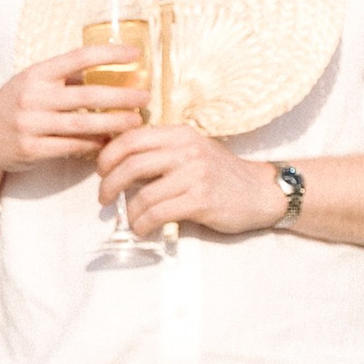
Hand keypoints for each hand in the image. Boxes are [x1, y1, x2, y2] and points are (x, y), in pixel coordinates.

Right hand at [0, 43, 145, 181]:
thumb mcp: (35, 83)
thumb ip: (68, 79)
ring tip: (136, 121)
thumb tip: (114, 72)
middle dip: (121, 96)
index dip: (109, 54)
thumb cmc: (16, 104)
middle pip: (87, 95)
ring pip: (83, 124)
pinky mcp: (31, 148)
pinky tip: (110, 141)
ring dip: (114, 123)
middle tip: (145, 97)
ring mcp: (31, 123)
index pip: (78, 57)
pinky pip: (71, 146)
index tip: (136, 54)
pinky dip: (94, 144)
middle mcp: (34, 96)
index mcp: (38, 74)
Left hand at [95, 125, 285, 239]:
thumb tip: (119, 163)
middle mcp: (187, 150)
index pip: (130, 139)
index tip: (102, 171)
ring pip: (142, 195)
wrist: (261, 192)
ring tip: (129, 219)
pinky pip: (158, 214)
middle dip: (109, 185)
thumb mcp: (193, 150)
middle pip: (130, 165)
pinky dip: (143, 225)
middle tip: (104, 198)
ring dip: (128, 212)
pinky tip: (143, 229)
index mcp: (180, 134)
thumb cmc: (222, 174)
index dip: (107, 156)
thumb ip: (162, 151)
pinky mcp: (201, 200)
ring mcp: (195, 175)